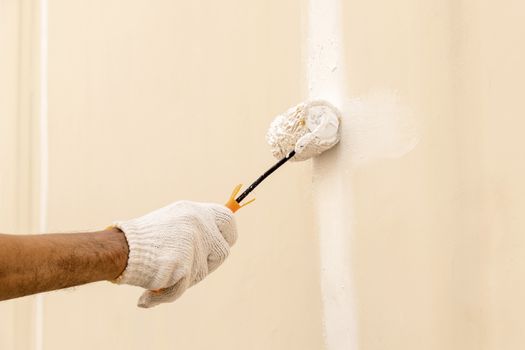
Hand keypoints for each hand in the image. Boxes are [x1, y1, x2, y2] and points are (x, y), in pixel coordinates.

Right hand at [113, 201, 236, 307]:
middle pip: (222, 251)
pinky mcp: (183, 264)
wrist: (118, 249)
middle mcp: (198, 223)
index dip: (228, 235)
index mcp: (195, 211)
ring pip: (202, 272)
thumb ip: (195, 230)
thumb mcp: (173, 223)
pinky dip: (166, 293)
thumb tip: (219, 241)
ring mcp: (192, 243)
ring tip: (162, 274)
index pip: (227, 219)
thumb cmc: (143, 241)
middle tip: (191, 270)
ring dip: (186, 279)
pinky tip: (148, 294)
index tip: (224, 244)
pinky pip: (182, 286)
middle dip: (210, 264)